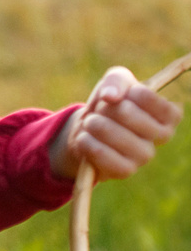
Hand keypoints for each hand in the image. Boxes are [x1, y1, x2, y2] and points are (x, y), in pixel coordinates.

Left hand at [51, 65, 180, 181]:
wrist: (88, 129)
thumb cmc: (109, 104)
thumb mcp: (114, 82)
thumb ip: (117, 80)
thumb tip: (110, 96)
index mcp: (167, 115)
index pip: (159, 103)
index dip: (136, 94)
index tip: (125, 94)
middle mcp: (161, 136)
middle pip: (128, 113)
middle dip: (107, 107)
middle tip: (101, 109)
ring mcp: (145, 155)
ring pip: (117, 136)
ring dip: (95, 124)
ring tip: (90, 123)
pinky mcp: (126, 170)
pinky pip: (106, 156)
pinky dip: (89, 144)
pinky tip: (84, 138)